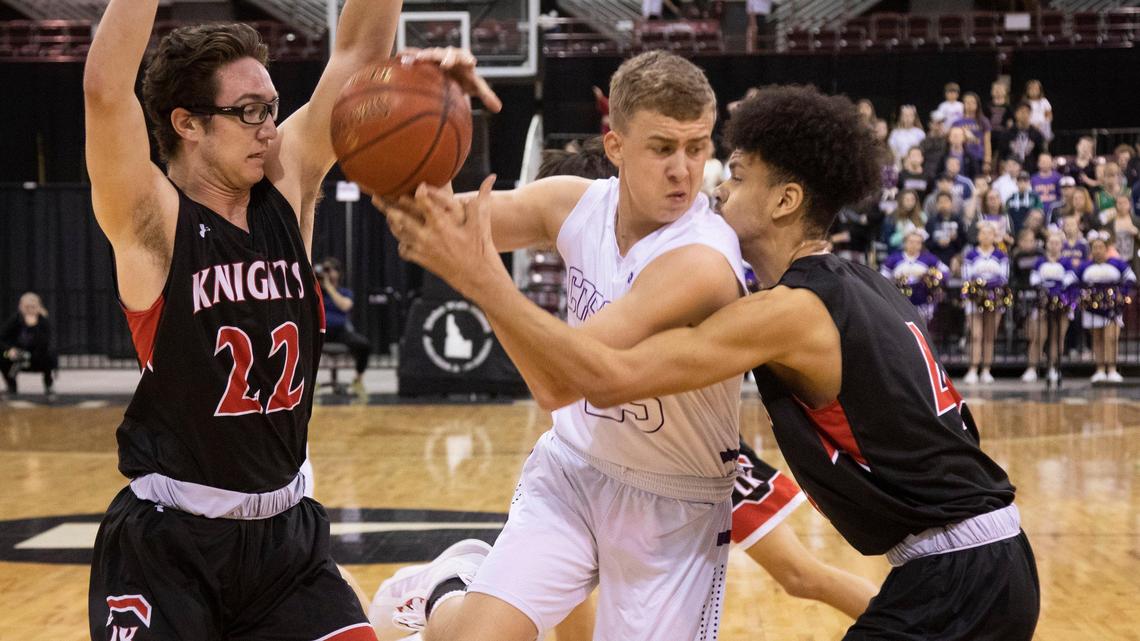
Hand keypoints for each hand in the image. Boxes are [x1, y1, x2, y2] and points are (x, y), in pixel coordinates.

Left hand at [379, 175, 506, 297]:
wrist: (477, 277)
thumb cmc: (481, 247)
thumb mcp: (481, 221)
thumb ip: (483, 197)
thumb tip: (491, 178)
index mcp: (441, 223)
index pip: (422, 202)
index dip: (417, 191)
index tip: (417, 185)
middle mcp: (428, 235)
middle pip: (401, 217)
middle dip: (388, 205)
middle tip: (378, 195)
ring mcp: (422, 249)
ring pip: (399, 233)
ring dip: (392, 222)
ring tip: (386, 211)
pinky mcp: (422, 260)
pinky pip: (404, 249)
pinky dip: (402, 242)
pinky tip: (402, 236)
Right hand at [397, 47, 502, 112]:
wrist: (450, 70)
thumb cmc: (464, 78)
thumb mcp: (475, 86)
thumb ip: (486, 94)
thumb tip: (498, 108)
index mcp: (463, 60)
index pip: (466, 57)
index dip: (468, 59)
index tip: (471, 63)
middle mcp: (449, 55)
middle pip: (448, 53)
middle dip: (446, 57)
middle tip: (444, 63)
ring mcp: (435, 56)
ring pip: (431, 53)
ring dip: (425, 55)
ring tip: (418, 59)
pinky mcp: (424, 58)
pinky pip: (415, 55)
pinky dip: (408, 54)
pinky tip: (400, 56)